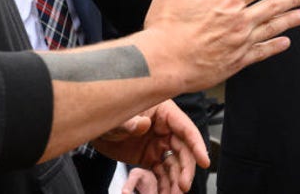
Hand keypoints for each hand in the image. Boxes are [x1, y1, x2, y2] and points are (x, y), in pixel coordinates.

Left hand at [92, 100, 206, 192]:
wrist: (94, 127)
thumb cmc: (109, 114)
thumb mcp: (118, 117)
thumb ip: (129, 122)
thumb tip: (143, 125)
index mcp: (164, 112)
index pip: (186, 128)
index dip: (197, 145)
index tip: (204, 161)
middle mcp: (165, 129)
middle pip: (183, 151)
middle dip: (185, 170)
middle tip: (183, 187)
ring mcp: (159, 144)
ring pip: (174, 165)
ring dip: (176, 182)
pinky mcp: (150, 157)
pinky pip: (162, 173)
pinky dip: (164, 185)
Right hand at [143, 0, 299, 91]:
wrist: (162, 62)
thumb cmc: (165, 25)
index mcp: (227, 0)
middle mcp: (239, 21)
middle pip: (273, 7)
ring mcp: (240, 43)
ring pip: (271, 29)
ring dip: (288, 21)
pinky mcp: (235, 62)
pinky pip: (261, 52)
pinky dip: (274, 46)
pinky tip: (285, 43)